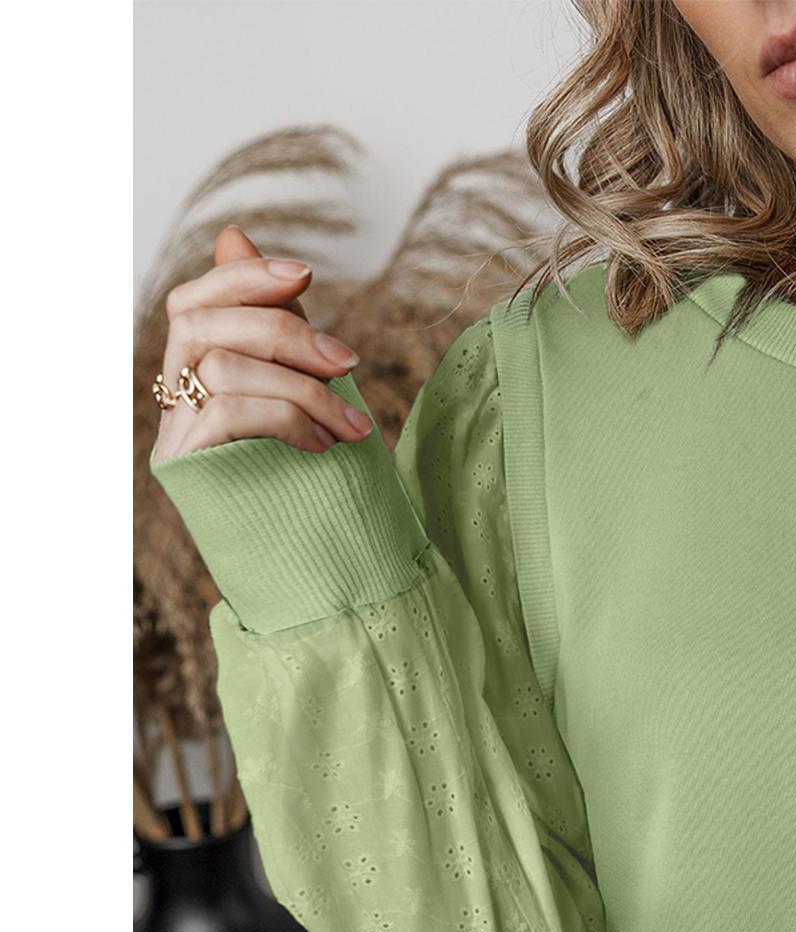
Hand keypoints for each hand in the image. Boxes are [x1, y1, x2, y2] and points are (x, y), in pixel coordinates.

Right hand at [150, 223, 372, 464]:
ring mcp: (175, 436)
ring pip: (222, 367)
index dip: (241, 278)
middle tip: (349, 364)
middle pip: (201, 326)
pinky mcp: (189, 470)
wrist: (316, 568)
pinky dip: (288, 419)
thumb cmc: (308, 472)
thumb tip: (233, 231)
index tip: (304, 274)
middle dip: (284, 333)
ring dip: (303, 390)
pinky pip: (230, 414)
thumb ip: (269, 320)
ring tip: (354, 429)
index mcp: (194, 374)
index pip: (191, 303)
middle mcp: (173, 400)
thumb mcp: (297, 385)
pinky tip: (324, 445)